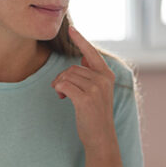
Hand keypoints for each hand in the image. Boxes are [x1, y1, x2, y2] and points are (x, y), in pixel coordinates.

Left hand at [52, 25, 116, 150]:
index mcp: (107, 75)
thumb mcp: (98, 91)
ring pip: (67, 76)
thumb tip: (84, 56)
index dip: (80, 40)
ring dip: (60, 85)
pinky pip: (64, 85)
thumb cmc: (95, 114)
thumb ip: (92, 74)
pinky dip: (58, 90)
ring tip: (63, 96)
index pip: (91, 53)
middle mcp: (103, 79)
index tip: (71, 29)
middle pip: (73, 68)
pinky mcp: (85, 99)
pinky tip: (61, 98)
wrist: (100, 137)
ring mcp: (96, 89)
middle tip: (62, 91)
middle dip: (63, 78)